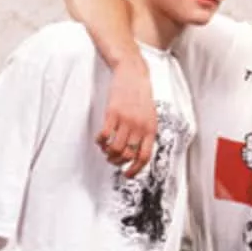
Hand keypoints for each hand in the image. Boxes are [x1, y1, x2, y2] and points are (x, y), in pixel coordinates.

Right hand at [98, 56, 155, 177]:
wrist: (133, 75)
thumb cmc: (141, 96)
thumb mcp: (150, 116)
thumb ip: (145, 133)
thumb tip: (137, 153)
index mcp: (151, 129)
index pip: (144, 156)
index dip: (135, 170)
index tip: (127, 175)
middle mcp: (139, 127)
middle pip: (127, 155)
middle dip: (118, 162)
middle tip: (113, 159)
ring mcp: (126, 120)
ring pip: (115, 148)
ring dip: (108, 153)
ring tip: (106, 150)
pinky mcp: (113, 113)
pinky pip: (105, 135)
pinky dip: (100, 141)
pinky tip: (100, 139)